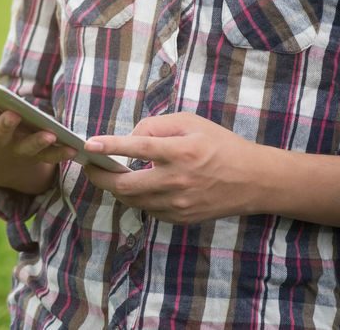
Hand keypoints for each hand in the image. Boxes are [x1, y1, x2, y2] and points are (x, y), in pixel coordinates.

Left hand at [82, 112, 263, 223]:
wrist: (254, 180)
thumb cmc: (220, 145)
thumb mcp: (190, 123)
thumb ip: (155, 126)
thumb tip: (128, 139)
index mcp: (181, 152)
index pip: (138, 148)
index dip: (110, 145)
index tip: (88, 144)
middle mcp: (178, 180)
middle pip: (125, 185)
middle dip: (99, 176)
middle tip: (89, 166)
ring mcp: (179, 204)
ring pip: (132, 200)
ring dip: (116, 187)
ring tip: (109, 174)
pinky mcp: (181, 218)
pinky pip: (147, 209)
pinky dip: (137, 197)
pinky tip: (137, 185)